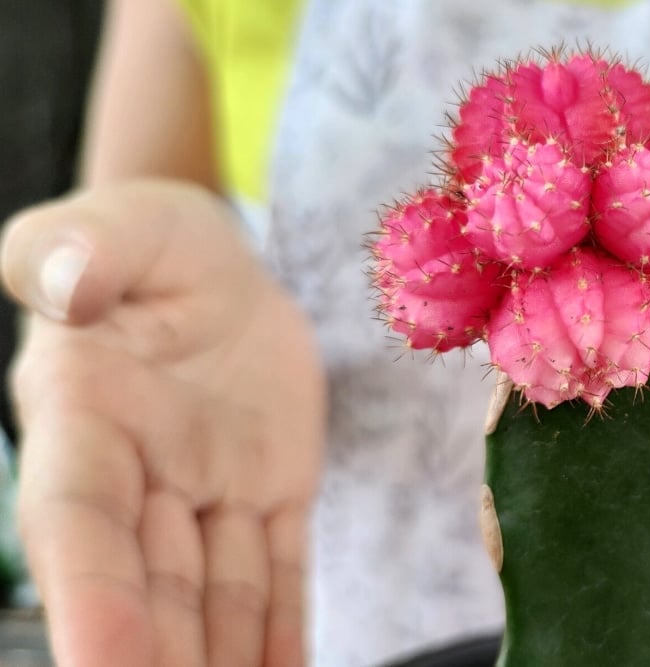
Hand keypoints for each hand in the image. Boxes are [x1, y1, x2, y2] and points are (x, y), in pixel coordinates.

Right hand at [3, 182, 324, 665]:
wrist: (213, 263)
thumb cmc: (143, 238)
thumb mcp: (111, 226)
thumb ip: (71, 252)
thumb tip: (61, 284)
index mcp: (83, 419)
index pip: (82, 527)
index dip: (93, 603)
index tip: (108, 666)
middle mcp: (140, 478)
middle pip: (150, 593)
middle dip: (162, 662)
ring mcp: (211, 493)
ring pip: (217, 601)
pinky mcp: (274, 492)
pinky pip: (280, 576)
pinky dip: (281, 641)